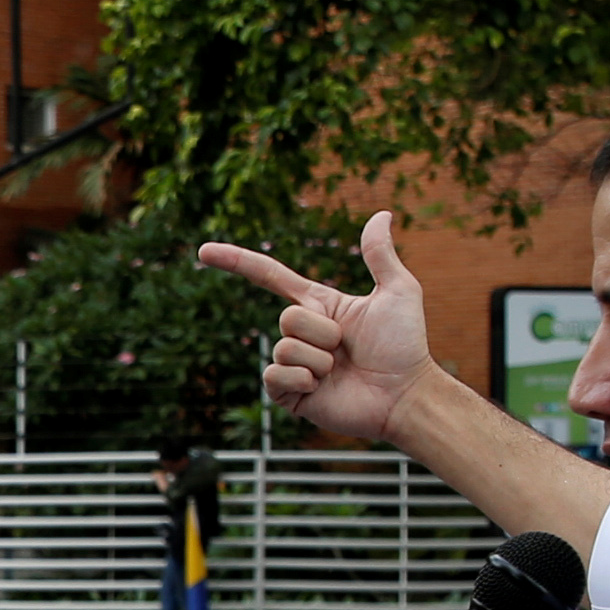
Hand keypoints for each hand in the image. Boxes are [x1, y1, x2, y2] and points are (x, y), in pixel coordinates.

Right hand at [199, 212, 438, 445]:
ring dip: (319, 359)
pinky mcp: (290, 393)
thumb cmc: (406, 346)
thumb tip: (381, 214)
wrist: (405, 396)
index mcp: (319, 305)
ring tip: (341, 371)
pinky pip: (275, 376)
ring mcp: (295, 364)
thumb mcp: (397, 291)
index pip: (270, 276)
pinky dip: (302, 379)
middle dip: (322, 331)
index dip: (237, 262)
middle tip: (348, 348)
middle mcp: (302, 333)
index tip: (203, 252)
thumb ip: (380, 255)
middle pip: (286, 317)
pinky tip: (323, 388)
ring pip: (284, 348)